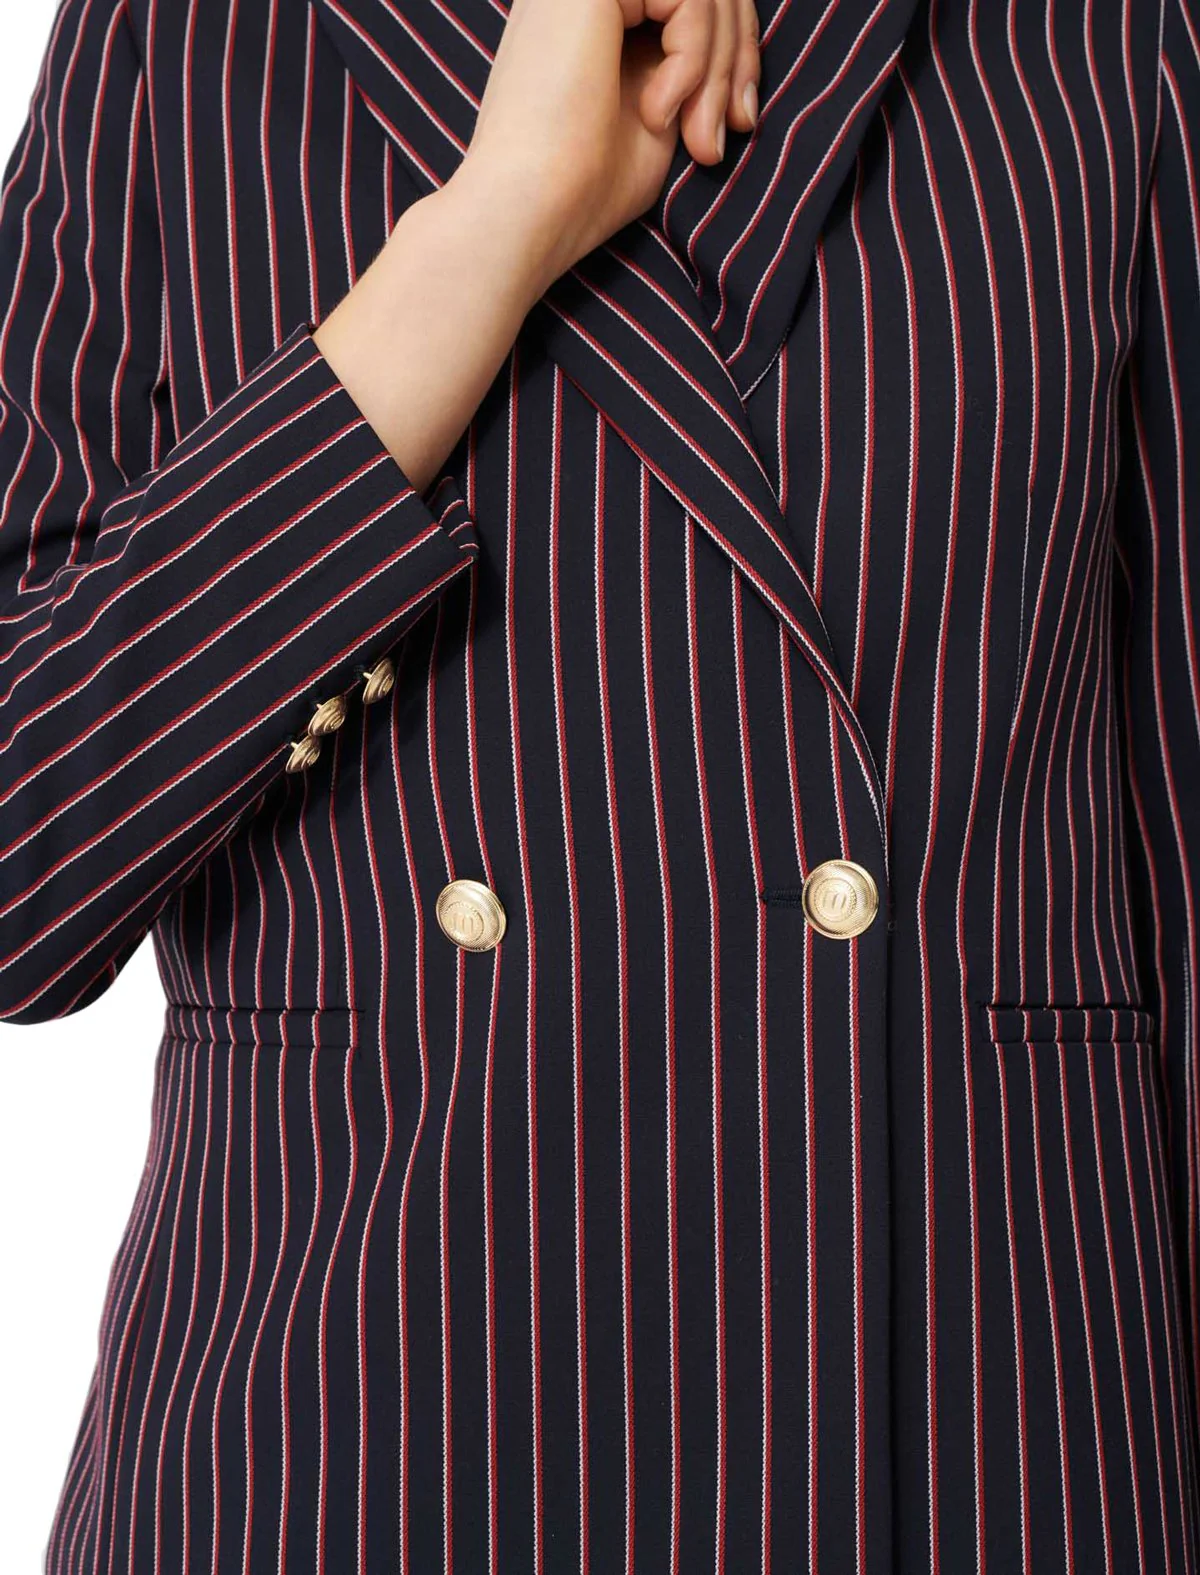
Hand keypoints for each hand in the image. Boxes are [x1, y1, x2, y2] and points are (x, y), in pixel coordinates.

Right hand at [455, 0, 762, 290]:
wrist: (528, 212)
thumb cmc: (586, 187)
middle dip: (738, 59)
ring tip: (698, 136)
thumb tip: (743, 44)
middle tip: (734, 128)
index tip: (742, 120)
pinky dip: (694, 60)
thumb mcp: (664, 113)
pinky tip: (657, 113)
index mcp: (597, 14)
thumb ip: (692, 66)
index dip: (737, 52)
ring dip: (718, 69)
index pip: (694, 0)